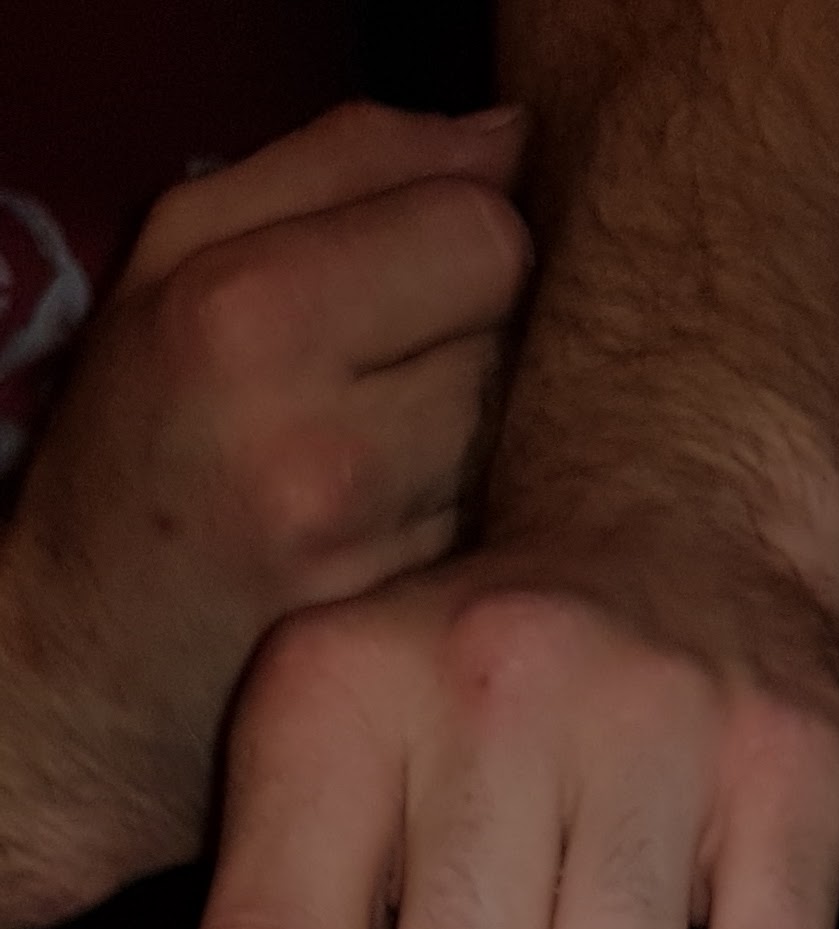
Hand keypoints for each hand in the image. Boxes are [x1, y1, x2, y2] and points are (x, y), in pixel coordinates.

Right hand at [0, 101, 530, 928]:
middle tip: (405, 379)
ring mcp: (377, 564)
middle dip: (487, 341)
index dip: (468, 245)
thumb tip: (512, 139)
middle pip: (526, 336)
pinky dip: (493, 531)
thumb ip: (344, 164)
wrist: (90, 671)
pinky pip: (517, 539)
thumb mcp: (181, 258)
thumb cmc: (142, 439)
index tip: (417, 282)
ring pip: (539, 443)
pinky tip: (420, 539)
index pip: (485, 230)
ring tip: (405, 462)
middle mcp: (321, 444)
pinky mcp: (416, 644)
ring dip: (500, 441)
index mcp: (249, 314)